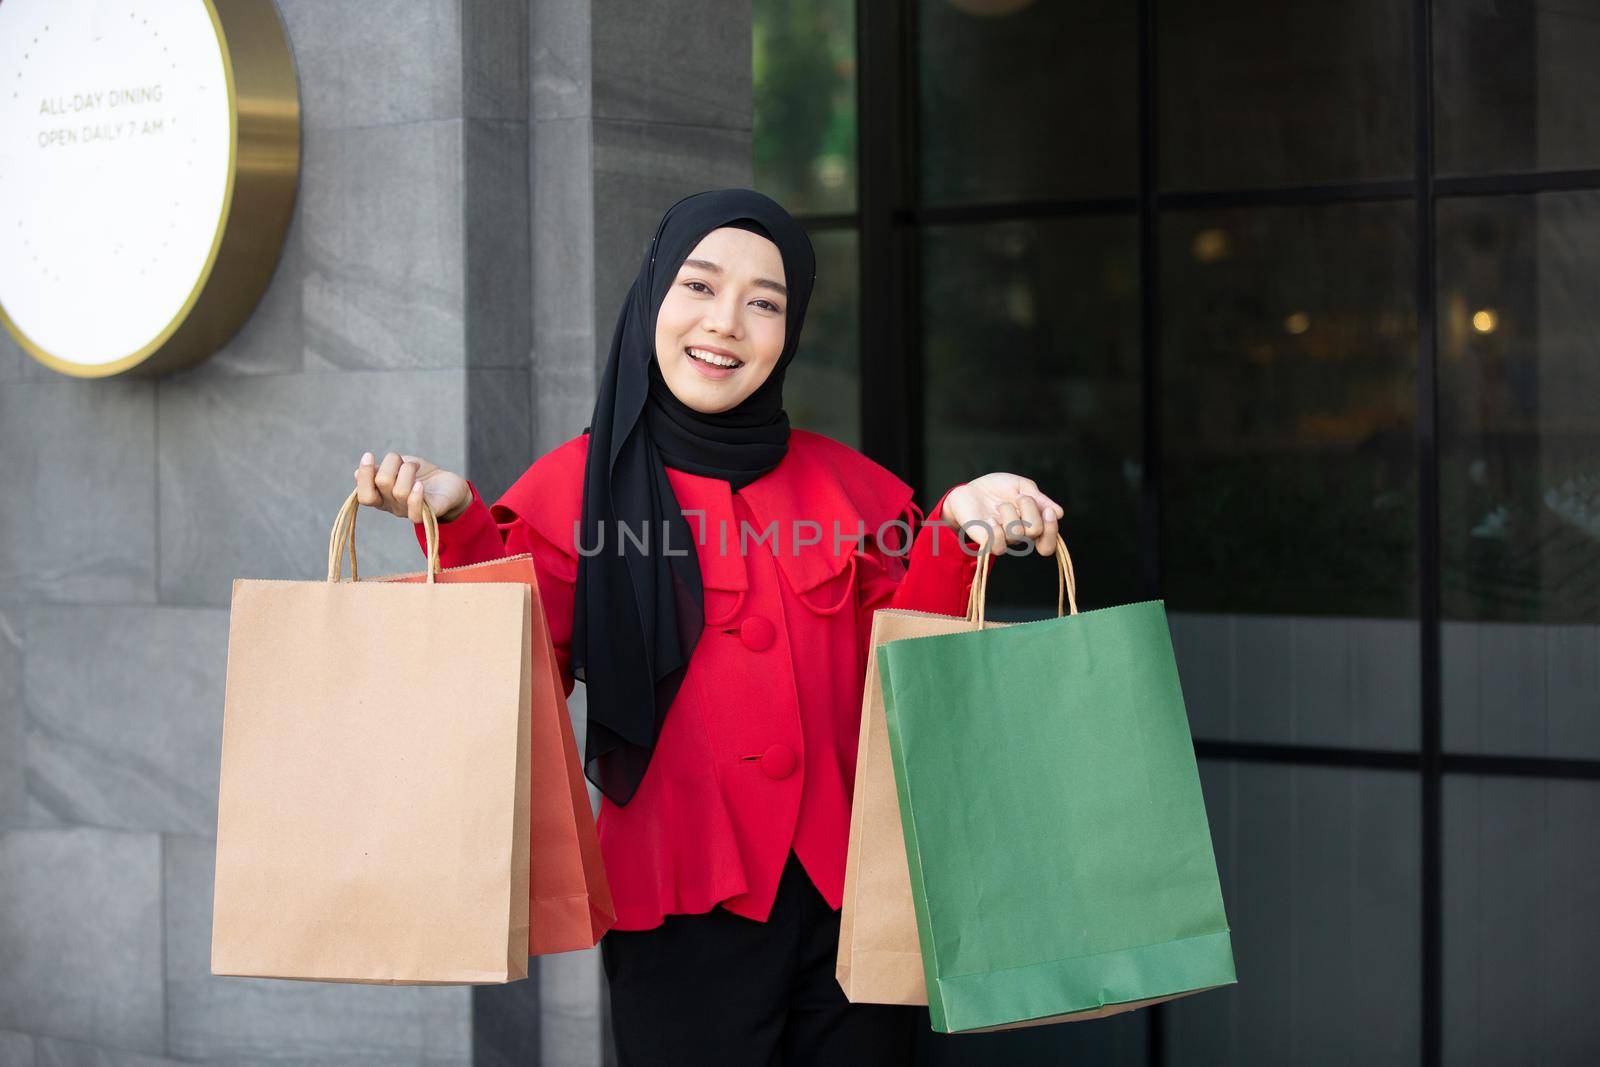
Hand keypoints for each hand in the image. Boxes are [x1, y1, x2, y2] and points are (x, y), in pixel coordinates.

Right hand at [353, 451, 471, 523]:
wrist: (448, 484)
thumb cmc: (420, 474)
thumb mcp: (397, 468)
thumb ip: (379, 471)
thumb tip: (356, 474)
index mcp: (382, 496)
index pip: (364, 496)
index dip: (364, 475)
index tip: (369, 455)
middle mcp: (393, 506)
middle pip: (382, 483)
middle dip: (391, 463)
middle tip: (401, 461)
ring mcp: (409, 510)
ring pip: (400, 491)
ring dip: (408, 469)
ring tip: (415, 466)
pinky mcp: (429, 514)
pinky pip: (416, 512)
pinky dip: (416, 496)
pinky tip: (420, 485)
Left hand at [941, 473, 1063, 556]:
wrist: (971, 488)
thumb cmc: (997, 488)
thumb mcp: (1022, 487)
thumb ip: (1040, 499)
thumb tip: (1060, 513)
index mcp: (1031, 524)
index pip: (1048, 543)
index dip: (1052, 530)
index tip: (1049, 511)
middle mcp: (1019, 535)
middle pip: (1035, 531)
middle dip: (1029, 508)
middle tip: (1017, 497)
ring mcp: (1003, 539)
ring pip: (1016, 533)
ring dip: (1009, 512)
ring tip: (998, 505)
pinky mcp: (985, 541)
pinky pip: (997, 547)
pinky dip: (996, 531)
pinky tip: (990, 519)